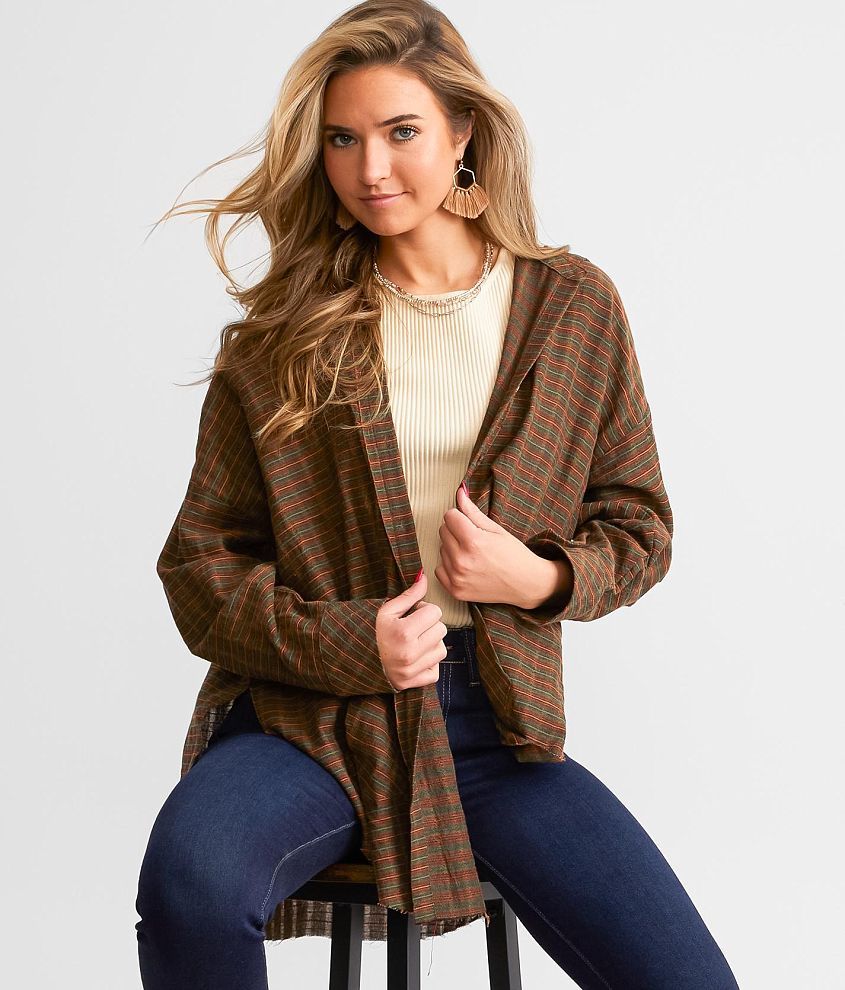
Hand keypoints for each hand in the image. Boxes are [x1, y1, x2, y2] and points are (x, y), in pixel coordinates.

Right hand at [375, 570, 447, 691]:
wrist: (354, 660)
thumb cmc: (371, 631)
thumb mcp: (386, 611)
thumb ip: (409, 595)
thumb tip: (424, 577)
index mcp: (403, 632)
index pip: (435, 612)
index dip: (425, 610)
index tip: (413, 614)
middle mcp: (409, 654)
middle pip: (441, 630)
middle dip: (429, 626)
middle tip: (413, 628)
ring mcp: (411, 671)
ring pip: (441, 650)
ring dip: (431, 644)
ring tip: (414, 642)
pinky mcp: (412, 684)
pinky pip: (435, 671)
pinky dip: (428, 664)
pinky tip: (414, 658)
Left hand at [434, 483, 552, 608]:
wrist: (526, 584)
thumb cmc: (514, 555)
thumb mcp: (496, 529)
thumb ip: (473, 512)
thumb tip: (459, 493)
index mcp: (473, 541)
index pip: (449, 516)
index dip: (460, 516)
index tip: (470, 523)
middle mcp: (462, 560)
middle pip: (443, 531)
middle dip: (456, 530)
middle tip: (474, 539)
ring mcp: (457, 577)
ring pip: (441, 549)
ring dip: (453, 548)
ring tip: (473, 554)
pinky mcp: (455, 590)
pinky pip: (439, 569)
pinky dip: (449, 566)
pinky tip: (466, 566)